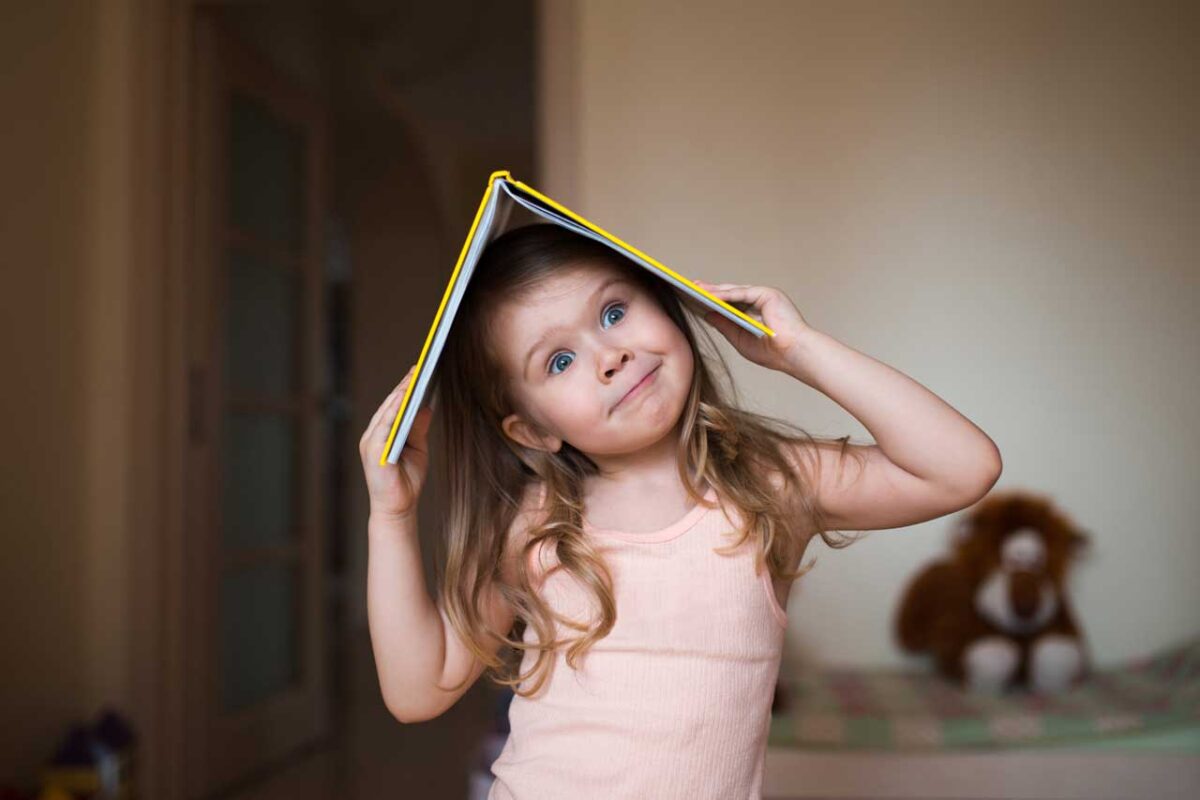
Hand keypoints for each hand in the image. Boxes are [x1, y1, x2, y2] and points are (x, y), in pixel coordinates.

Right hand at [358, 365, 435, 519]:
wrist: (398, 507)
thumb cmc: (406, 479)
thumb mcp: (418, 448)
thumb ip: (418, 428)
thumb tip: (426, 406)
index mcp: (383, 433)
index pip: (393, 405)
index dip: (405, 387)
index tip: (418, 370)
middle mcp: (373, 434)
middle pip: (388, 405)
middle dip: (403, 386)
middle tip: (418, 368)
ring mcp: (371, 442)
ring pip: (385, 412)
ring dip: (398, 395)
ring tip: (412, 379)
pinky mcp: (373, 451)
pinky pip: (383, 426)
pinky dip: (392, 412)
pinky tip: (402, 400)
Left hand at [693, 280, 815, 373]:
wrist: (795, 355)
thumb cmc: (773, 352)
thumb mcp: (740, 339)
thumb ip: (725, 326)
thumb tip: (707, 315)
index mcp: (756, 312)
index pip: (731, 303)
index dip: (713, 299)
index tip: (695, 298)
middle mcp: (760, 301)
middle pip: (731, 293)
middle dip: (711, 291)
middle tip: (691, 287)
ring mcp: (765, 295)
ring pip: (734, 291)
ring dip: (715, 290)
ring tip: (696, 289)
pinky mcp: (767, 294)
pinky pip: (742, 293)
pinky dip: (726, 294)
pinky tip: (711, 296)